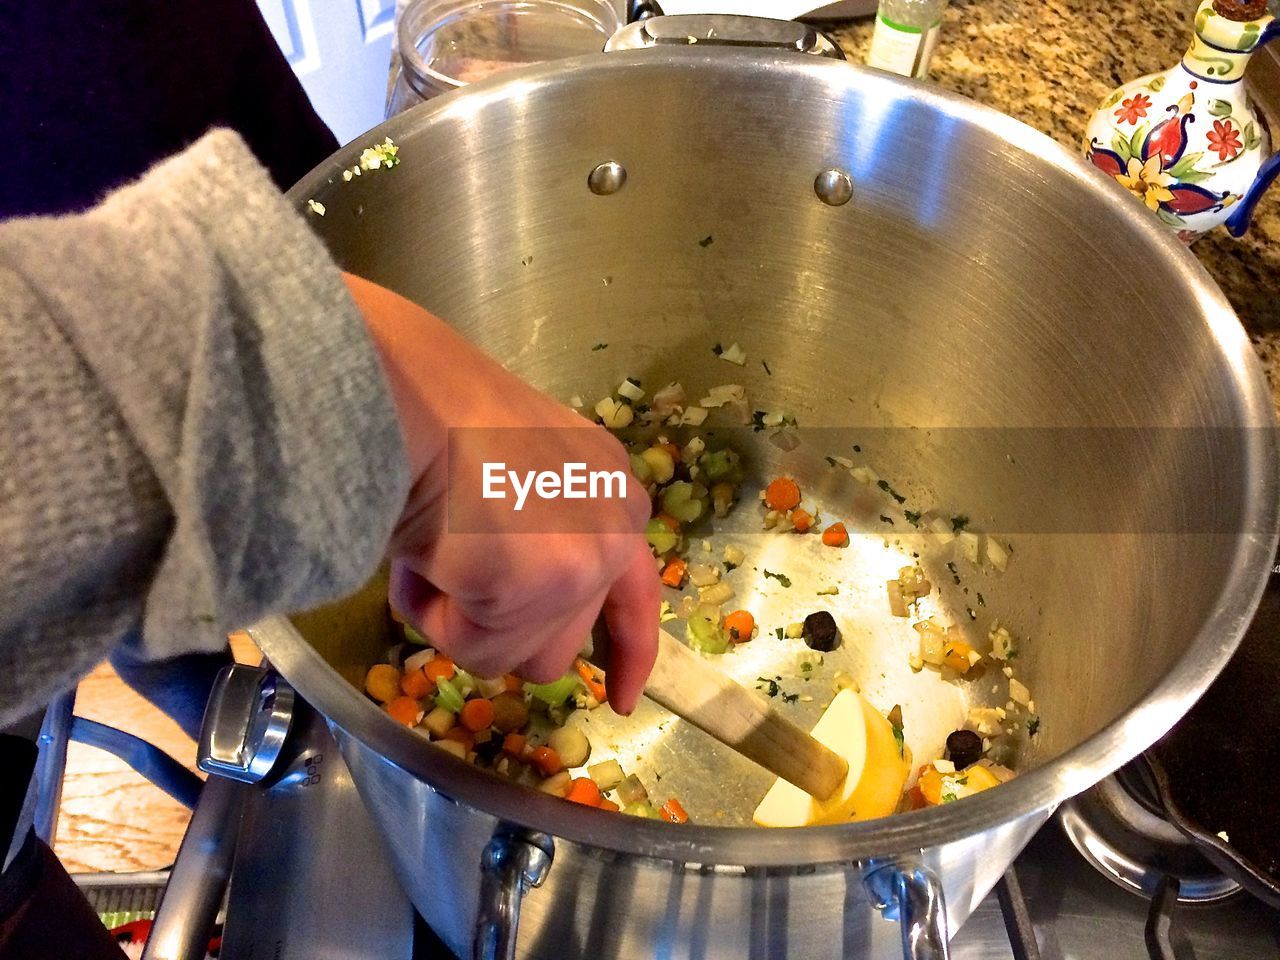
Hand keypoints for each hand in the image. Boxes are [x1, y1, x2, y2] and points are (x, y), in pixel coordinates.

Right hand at [347, 274, 658, 713]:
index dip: (628, 650)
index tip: (621, 697)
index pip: (637, 591)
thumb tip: (502, 599)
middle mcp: (616, 530)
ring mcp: (585, 565)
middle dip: (501, 628)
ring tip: (434, 554)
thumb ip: (535, 534)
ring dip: (463, 622)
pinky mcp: (543, 592)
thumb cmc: (441, 419)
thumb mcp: (516, 473)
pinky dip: (433, 616)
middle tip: (450, 570)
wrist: (413, 400)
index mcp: (612, 491)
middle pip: (563, 644)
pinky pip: (472, 649)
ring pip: (518, 658)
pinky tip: (423, 558)